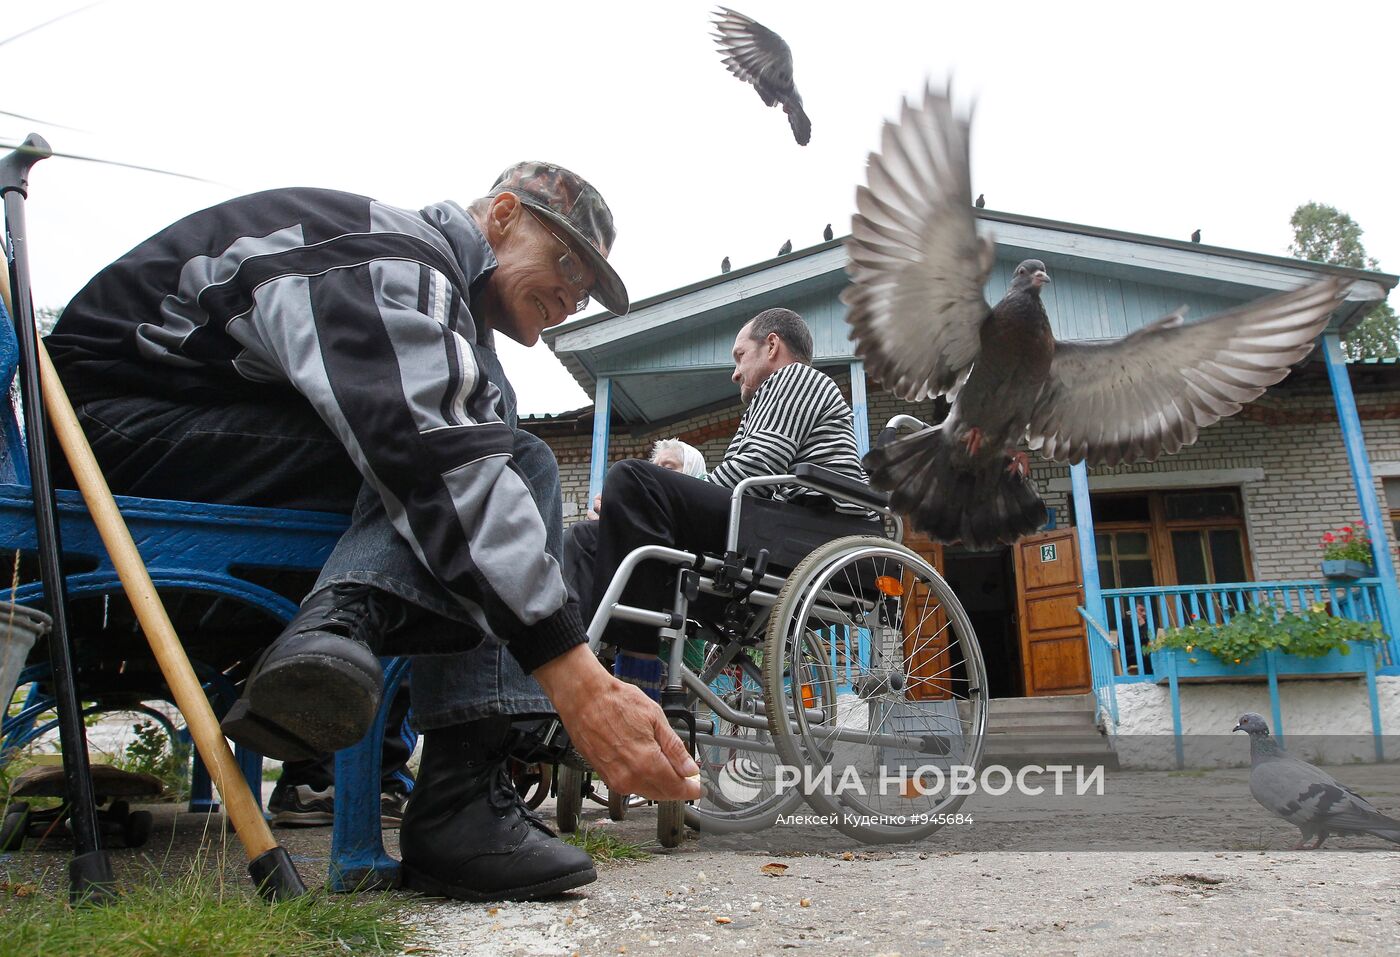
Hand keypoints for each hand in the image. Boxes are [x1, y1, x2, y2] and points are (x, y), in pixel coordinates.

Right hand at [533, 644, 702, 800]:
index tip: (699, 787)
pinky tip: (649, 767)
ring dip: (662, 785)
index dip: (691, 789)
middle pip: (663, 794)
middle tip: (688, 778)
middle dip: (678, 788)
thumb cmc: (616, 701)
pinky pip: (631, 787)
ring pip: (647, 792)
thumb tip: (690, 769)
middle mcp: (630, 777)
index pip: (677, 787)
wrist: (584, 698)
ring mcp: (616, 779)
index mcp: (647, 762)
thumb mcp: (655, 718)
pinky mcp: (605, 776)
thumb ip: (674, 748)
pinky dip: (644, 781)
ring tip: (671, 770)